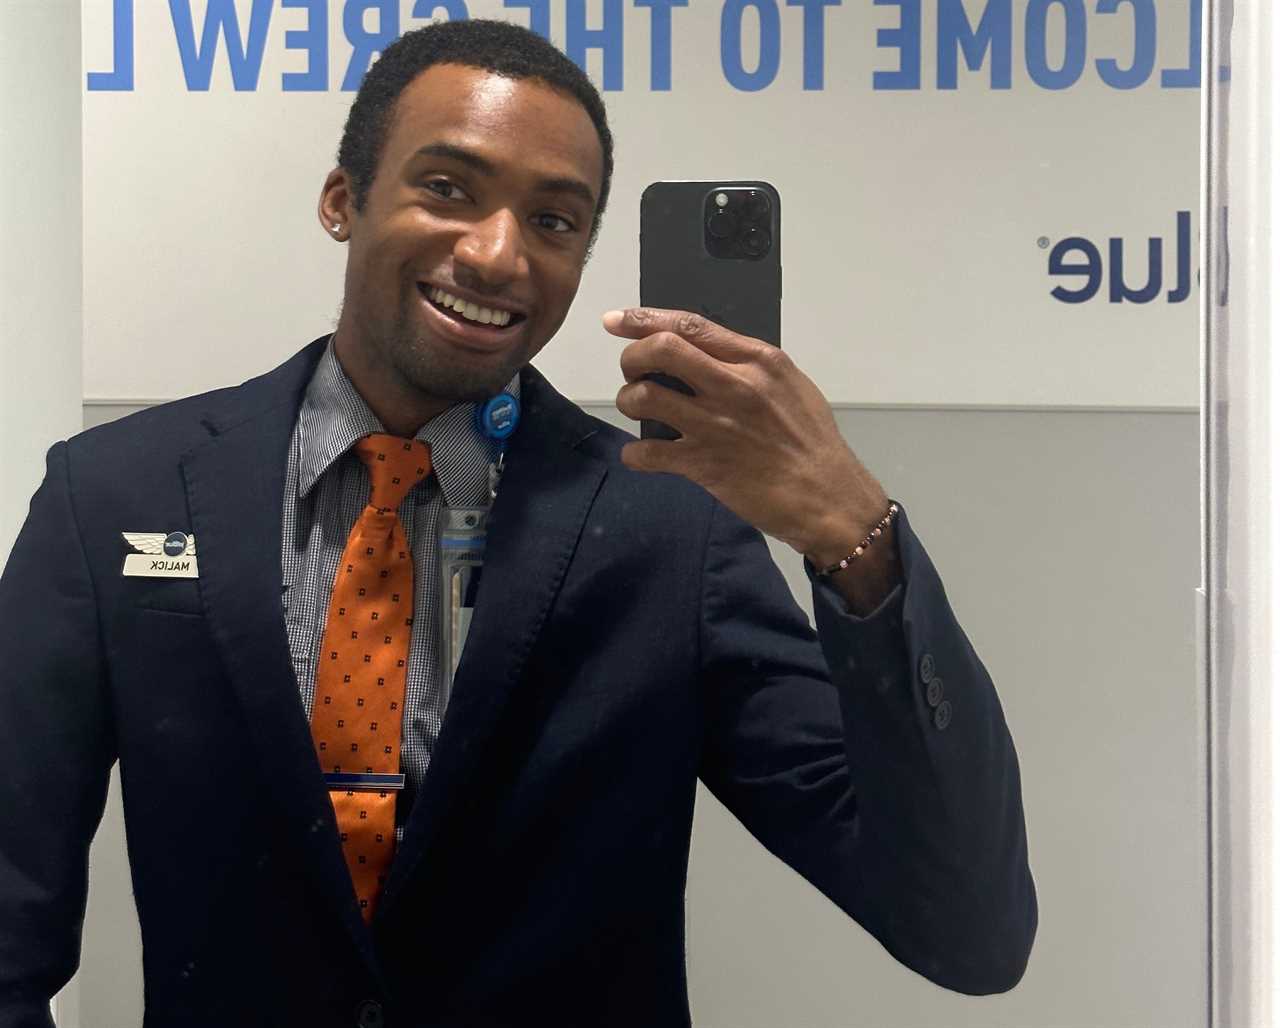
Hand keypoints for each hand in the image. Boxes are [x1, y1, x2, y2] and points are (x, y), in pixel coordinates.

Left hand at [604, 308, 898, 605]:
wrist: (828, 498)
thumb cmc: (813, 442)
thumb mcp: (790, 385)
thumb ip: (749, 365)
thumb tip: (706, 355)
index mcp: (758, 360)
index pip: (690, 326)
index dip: (644, 319)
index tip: (615, 321)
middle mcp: (734, 385)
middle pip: (660, 350)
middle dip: (632, 358)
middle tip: (632, 373)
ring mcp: (715, 425)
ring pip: (644, 397)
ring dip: (628, 401)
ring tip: (637, 411)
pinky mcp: (703, 465)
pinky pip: (647, 452)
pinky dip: (635, 454)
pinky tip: (641, 456)